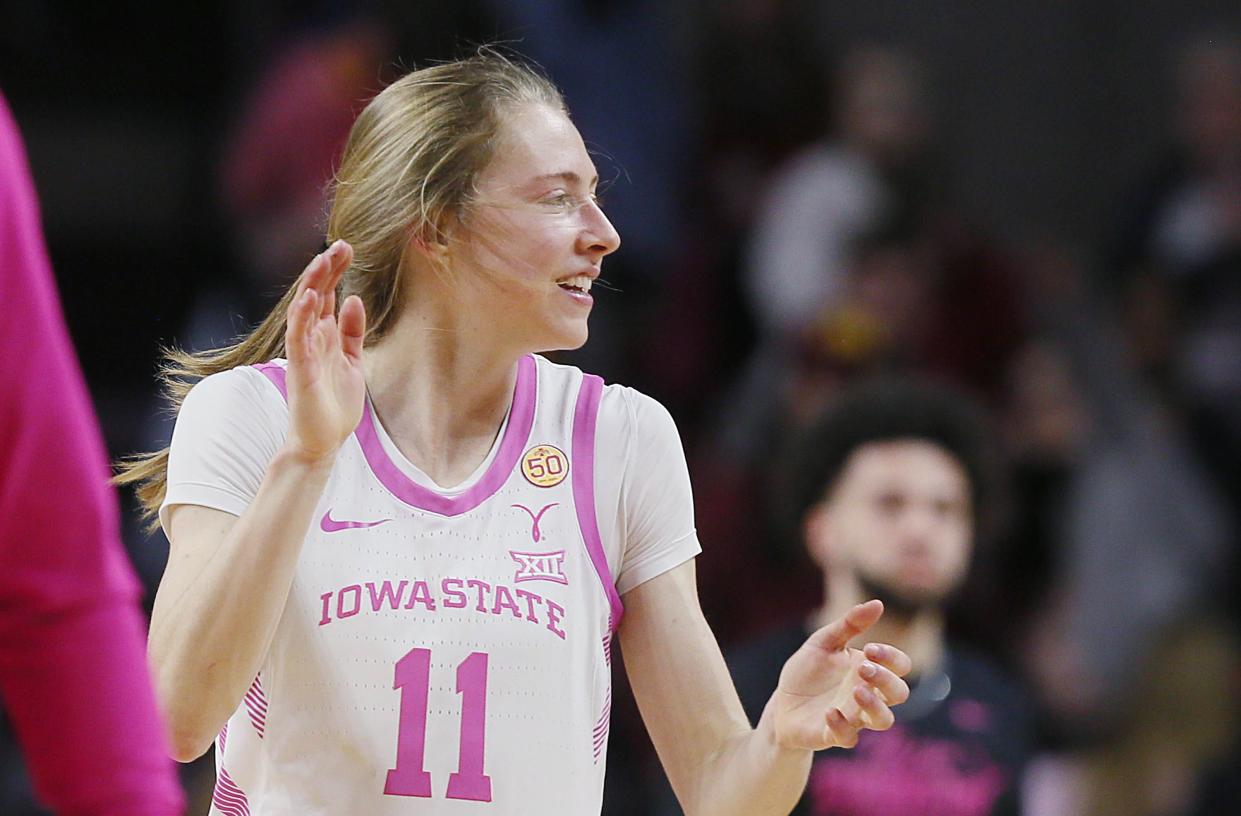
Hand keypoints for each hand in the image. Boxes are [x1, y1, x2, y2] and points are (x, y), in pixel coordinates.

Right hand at [283, 240, 366, 463]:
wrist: (323, 442)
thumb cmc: (335, 405)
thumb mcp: (352, 362)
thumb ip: (352, 332)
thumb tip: (355, 299)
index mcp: (325, 336)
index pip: (328, 295)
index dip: (335, 271)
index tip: (347, 247)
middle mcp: (311, 339)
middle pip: (316, 296)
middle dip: (326, 270)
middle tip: (339, 245)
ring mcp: (304, 353)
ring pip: (304, 312)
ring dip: (313, 286)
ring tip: (323, 261)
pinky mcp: (300, 371)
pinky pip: (298, 340)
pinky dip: (301, 319)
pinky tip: (310, 299)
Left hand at [768, 600, 910, 750]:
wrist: (782, 704)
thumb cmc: (808, 672)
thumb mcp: (823, 642)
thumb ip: (849, 624)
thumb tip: (878, 603)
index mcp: (868, 670)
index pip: (900, 666)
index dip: (892, 658)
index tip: (869, 649)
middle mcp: (868, 695)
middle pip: (900, 693)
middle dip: (886, 680)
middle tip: (862, 668)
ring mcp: (854, 717)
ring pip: (884, 720)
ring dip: (875, 706)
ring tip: (856, 691)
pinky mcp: (834, 735)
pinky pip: (849, 738)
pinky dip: (842, 726)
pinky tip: (830, 712)